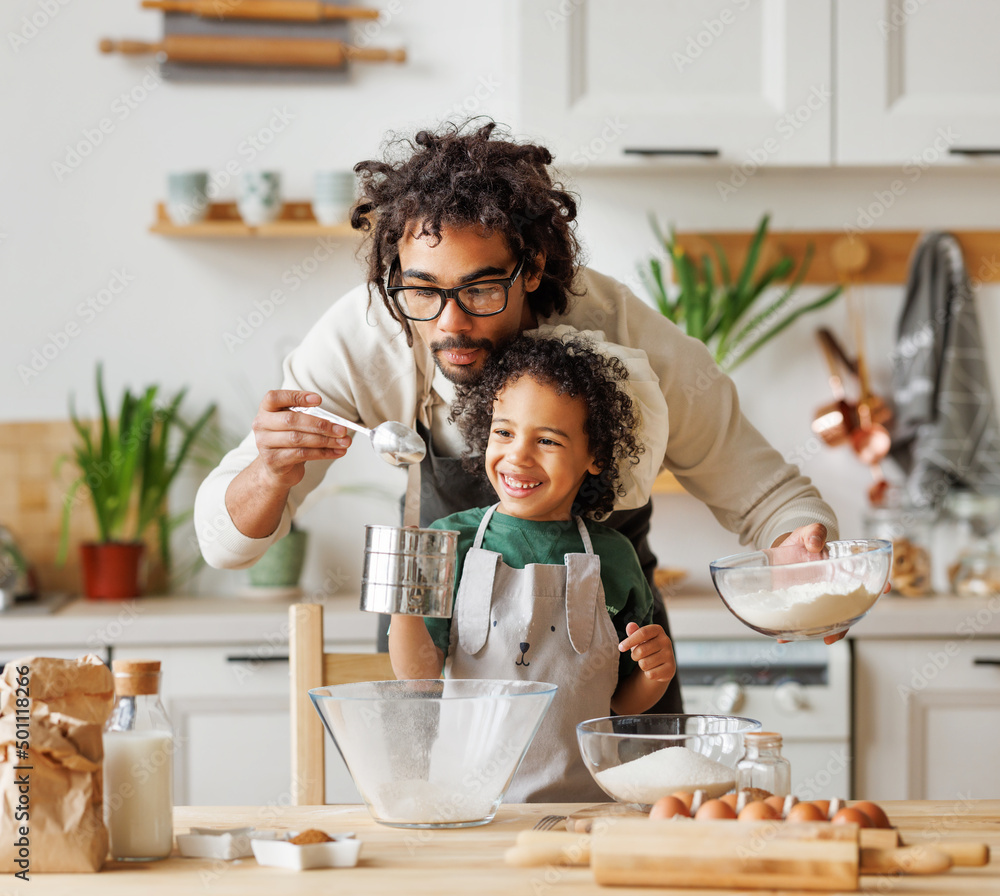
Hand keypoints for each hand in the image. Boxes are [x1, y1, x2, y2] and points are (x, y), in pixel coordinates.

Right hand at [251, 390, 352, 488]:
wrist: (276, 468)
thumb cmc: (289, 439)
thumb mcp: (295, 423)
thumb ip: (309, 417)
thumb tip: (337, 422)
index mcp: (266, 409)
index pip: (274, 397)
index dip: (296, 397)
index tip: (319, 400)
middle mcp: (261, 424)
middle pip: (291, 420)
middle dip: (320, 424)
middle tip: (341, 429)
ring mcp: (264, 443)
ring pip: (298, 439)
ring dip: (326, 440)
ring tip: (344, 442)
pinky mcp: (273, 460)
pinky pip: (301, 454)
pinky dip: (323, 453)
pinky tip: (337, 452)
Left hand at [618, 622, 675, 681]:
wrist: (661, 664)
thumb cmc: (646, 647)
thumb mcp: (639, 639)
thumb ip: (634, 632)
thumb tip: (630, 625)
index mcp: (658, 630)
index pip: (642, 633)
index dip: (629, 641)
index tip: (620, 648)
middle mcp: (666, 640)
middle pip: (641, 650)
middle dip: (634, 656)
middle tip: (637, 656)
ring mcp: (670, 655)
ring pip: (644, 664)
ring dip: (641, 665)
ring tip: (646, 662)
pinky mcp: (670, 669)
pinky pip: (651, 674)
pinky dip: (647, 673)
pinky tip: (653, 669)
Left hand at [770, 523, 885, 644]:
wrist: (782, 553)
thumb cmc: (801, 544)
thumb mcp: (807, 533)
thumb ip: (813, 532)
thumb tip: (816, 543)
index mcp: (842, 570)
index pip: (866, 579)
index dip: (878, 584)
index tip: (885, 587)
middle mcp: (834, 589)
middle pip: (850, 607)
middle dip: (850, 620)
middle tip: (842, 631)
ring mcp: (817, 599)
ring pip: (829, 620)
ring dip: (829, 632)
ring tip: (824, 639)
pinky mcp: (800, 605)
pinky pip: (800, 622)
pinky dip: (793, 632)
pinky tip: (784, 637)